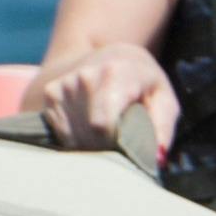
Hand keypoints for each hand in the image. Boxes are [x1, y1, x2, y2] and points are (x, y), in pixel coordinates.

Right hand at [30, 45, 176, 154]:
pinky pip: (60, 132)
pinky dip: (75, 139)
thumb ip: (162, 127)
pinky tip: (89, 129)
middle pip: (88, 133)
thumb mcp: (165, 101)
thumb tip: (156, 157)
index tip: (126, 146)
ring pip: (72, 136)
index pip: (102, 124)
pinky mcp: (51, 93)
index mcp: (116, 73)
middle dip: (104, 148)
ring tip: (105, 135)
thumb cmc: (145, 85)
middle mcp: (86, 75)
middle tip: (119, 144)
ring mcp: (65, 83)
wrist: (116, 57)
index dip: (114, 144)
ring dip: (89, 145)